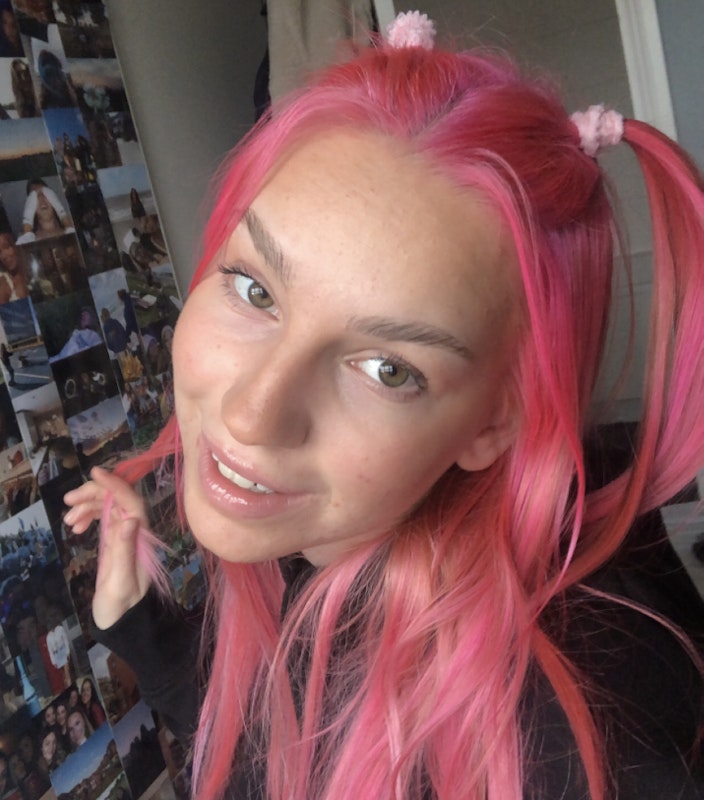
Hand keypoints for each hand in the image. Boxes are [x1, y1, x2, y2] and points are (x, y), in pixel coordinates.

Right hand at [64, 467, 151, 628]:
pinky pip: (103, 519)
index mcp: (141, 537)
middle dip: (94, 493)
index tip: (95, 472)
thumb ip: (125, 551)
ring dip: (88, 506)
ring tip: (69, 520)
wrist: (122, 623)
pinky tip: (75, 527)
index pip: (131, 501)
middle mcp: (135, 532)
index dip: (115, 484)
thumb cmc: (122, 606)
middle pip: (118, 499)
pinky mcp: (115, 542)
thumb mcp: (121, 581)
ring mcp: (125, 536)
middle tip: (69, 500)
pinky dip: (88, 516)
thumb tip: (130, 519)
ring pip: (108, 507)